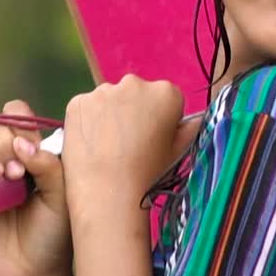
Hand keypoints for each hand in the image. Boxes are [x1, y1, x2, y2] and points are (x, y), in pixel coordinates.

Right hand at [0, 100, 72, 275]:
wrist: (35, 274)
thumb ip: (50, 164)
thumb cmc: (56, 233)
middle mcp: (3, 159)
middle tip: (17, 174)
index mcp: (30, 153)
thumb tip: (21, 143)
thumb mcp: (63, 194)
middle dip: (3, 142)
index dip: (20, 124)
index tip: (31, 150)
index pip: (17, 117)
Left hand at [61, 75, 198, 218]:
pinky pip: (86, 107)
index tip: (154, 137)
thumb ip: (191, 127)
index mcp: (167, 92)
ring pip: (110, 99)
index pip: (166, 97)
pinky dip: (88, 120)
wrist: (109, 192)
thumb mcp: (180, 150)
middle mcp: (135, 83)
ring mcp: (103, 91)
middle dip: (134, 111)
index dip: (161, 117)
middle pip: (136, 94)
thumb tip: (197, 119)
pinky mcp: (78, 101)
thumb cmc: (150, 173)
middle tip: (130, 142)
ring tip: (108, 145)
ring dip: (110, 114)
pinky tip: (92, 142)